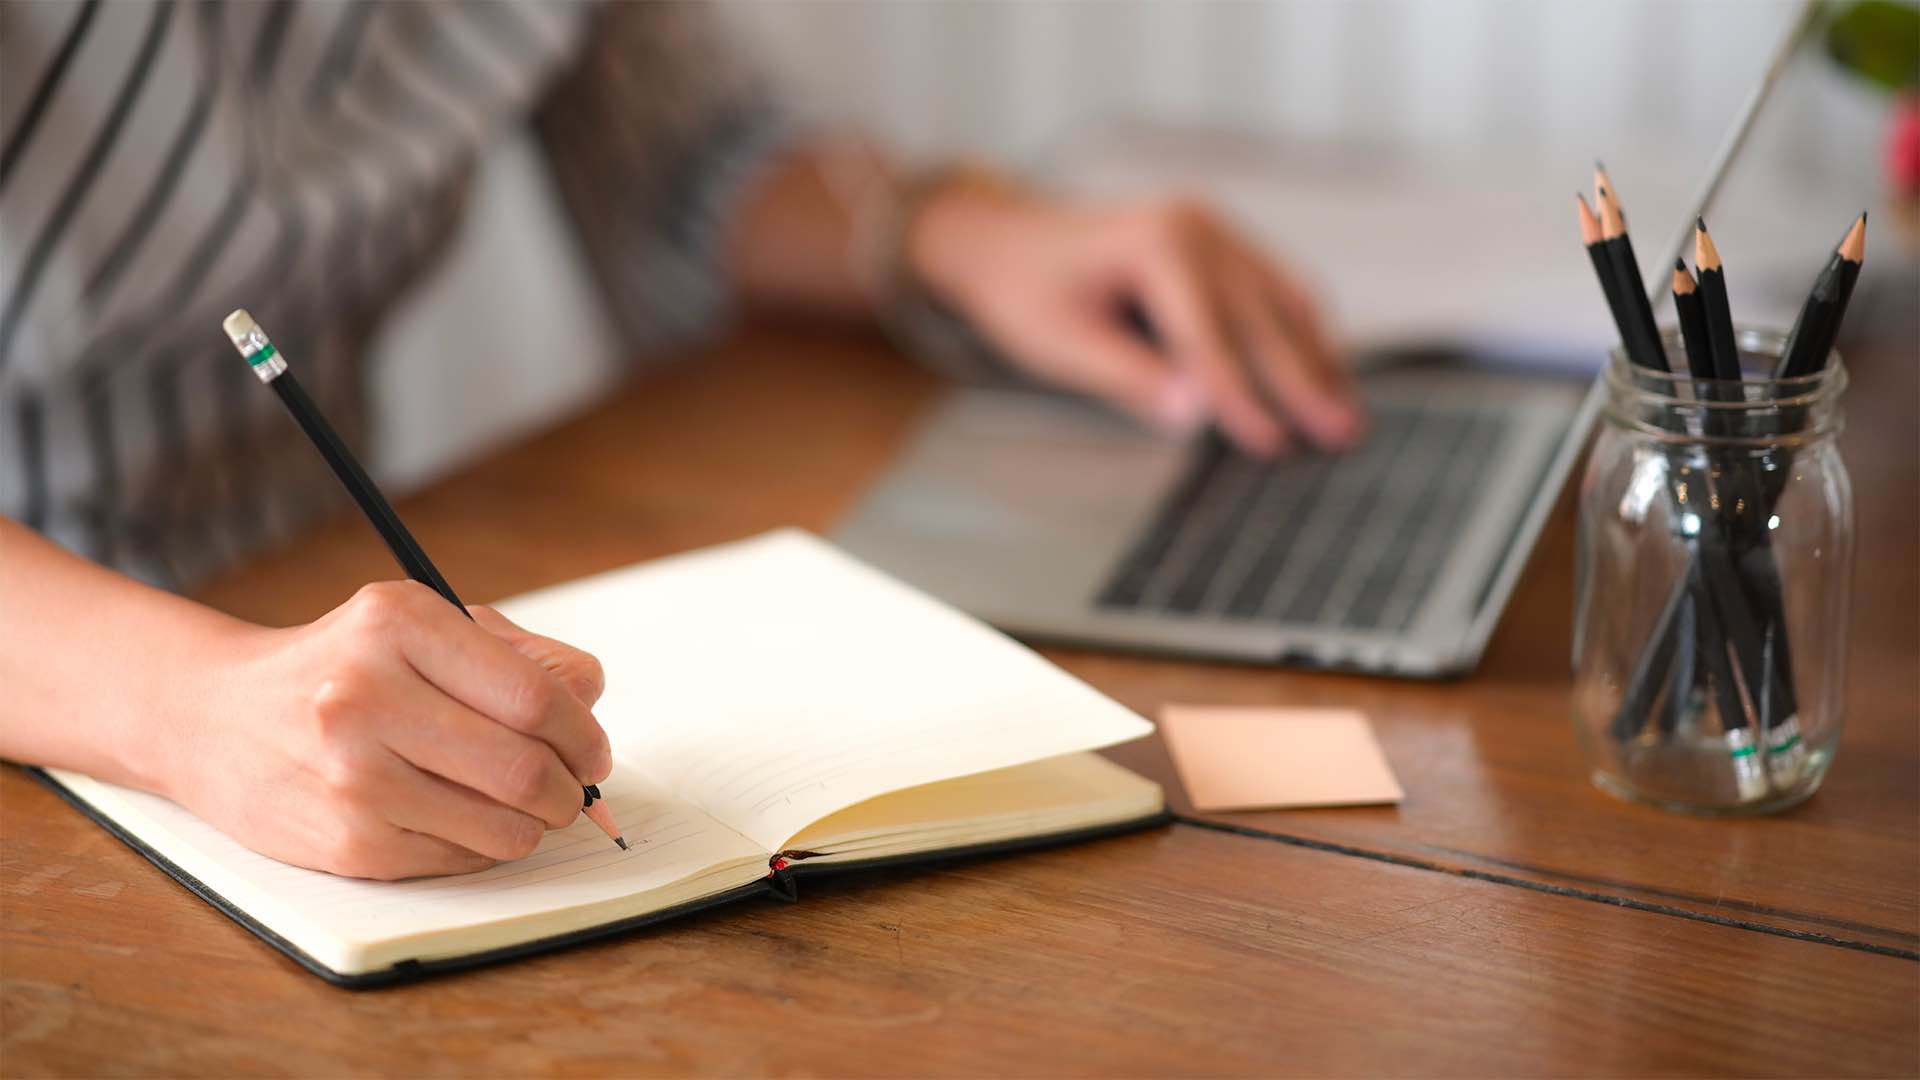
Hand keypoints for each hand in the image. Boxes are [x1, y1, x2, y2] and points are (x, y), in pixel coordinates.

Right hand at [154, 582, 611, 879]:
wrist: (214, 717)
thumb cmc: (346, 666)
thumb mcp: (425, 626)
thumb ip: (519, 655)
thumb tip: (589, 699)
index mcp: (397, 624)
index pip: (535, 697)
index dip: (585, 736)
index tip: (594, 751)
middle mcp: (366, 697)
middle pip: (526, 769)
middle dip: (572, 789)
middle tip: (574, 789)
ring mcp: (352, 777)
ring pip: (503, 827)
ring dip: (535, 824)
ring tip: (522, 805)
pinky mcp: (346, 844)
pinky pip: (461, 860)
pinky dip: (485, 846)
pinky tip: (461, 818)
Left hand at [908, 175, 1362, 455]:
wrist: (1004, 242)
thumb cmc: (1024, 293)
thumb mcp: (1061, 345)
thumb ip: (1130, 377)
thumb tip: (1194, 413)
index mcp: (1159, 244)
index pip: (1212, 338)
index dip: (1242, 398)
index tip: (1272, 445)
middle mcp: (1199, 227)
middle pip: (1262, 319)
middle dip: (1302, 383)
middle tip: (1340, 436)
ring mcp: (1216, 230)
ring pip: (1283, 302)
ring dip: (1317, 360)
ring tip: (1349, 417)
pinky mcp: (1222, 245)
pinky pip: (1275, 291)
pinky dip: (1301, 335)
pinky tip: (1324, 374)